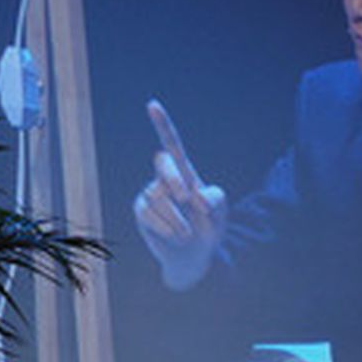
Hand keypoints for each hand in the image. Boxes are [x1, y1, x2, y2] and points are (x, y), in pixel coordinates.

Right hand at [133, 98, 228, 289]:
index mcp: (184, 171)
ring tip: (188, 234)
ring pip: (162, 198)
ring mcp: (150, 194)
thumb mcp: (220, 210)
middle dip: (175, 178)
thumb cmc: (209, 227)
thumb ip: (214, 198)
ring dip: (181, 220)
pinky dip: (170, 229)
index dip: (162, 125)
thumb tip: (194, 197)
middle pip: (163, 163)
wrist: (195, 256)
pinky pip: (151, 214)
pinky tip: (176, 236)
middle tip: (187, 197)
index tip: (152, 105)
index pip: (172, 144)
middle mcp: (163, 178)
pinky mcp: (141, 211)